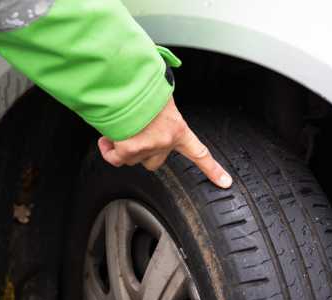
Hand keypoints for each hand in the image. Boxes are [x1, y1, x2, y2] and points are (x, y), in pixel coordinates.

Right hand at [97, 97, 232, 188]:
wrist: (128, 86)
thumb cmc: (144, 87)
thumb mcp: (163, 97)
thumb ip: (162, 109)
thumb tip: (156, 100)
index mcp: (178, 129)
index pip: (200, 153)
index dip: (213, 170)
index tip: (225, 182)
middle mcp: (165, 142)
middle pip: (155, 162)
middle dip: (143, 153)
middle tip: (134, 136)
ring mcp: (147, 148)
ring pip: (133, 159)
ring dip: (123, 146)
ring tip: (118, 128)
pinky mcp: (128, 150)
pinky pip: (115, 158)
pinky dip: (109, 150)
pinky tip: (106, 140)